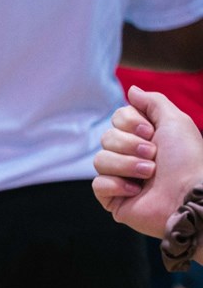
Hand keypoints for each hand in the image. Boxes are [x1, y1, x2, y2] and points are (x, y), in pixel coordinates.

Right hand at [94, 86, 202, 238]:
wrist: (189, 195)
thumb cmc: (188, 160)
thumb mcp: (175, 121)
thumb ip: (153, 102)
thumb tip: (131, 90)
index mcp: (145, 137)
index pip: (117, 119)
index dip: (130, 123)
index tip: (150, 132)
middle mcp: (131, 155)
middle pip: (106, 137)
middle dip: (129, 145)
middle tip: (153, 155)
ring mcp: (120, 177)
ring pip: (100, 160)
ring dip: (127, 165)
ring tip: (149, 174)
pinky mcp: (113, 198)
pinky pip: (98, 184)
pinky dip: (117, 185)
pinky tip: (136, 190)